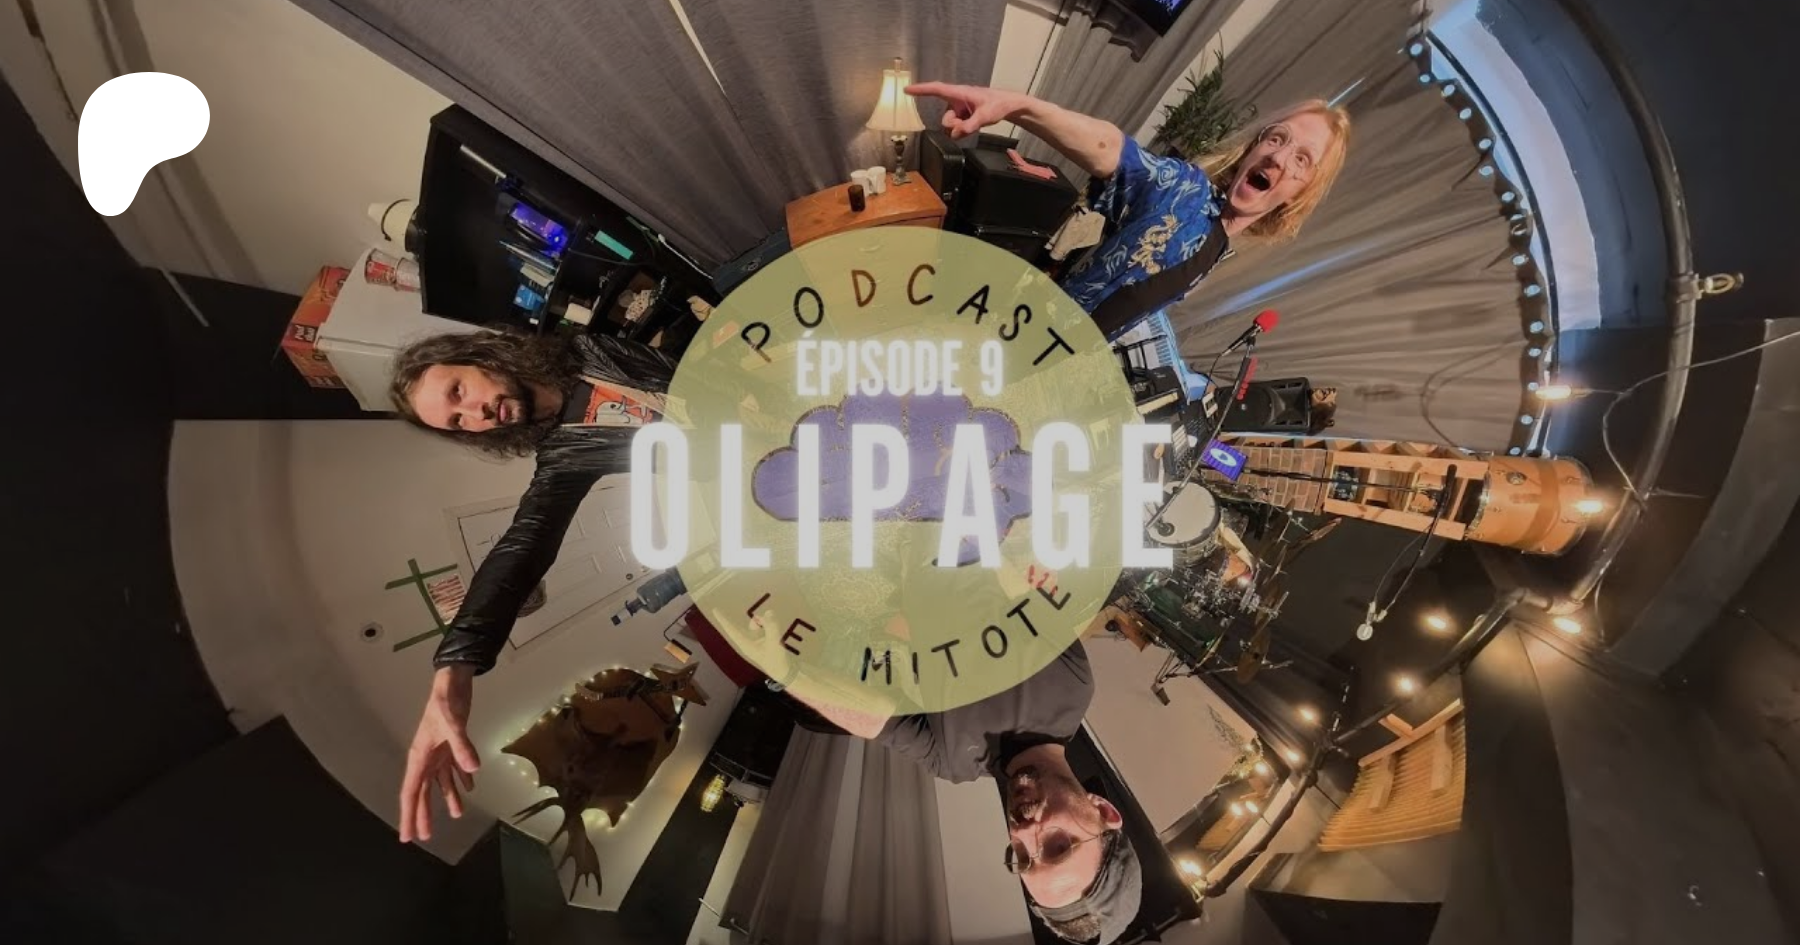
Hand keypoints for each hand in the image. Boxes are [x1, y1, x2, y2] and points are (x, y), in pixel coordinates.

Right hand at [398, 664, 480, 842]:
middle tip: (425, 837)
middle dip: (423, 814)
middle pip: (422, 792)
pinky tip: (470, 787)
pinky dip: (461, 778)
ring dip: (447, 797)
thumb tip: (472, 771)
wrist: (453, 680)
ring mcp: (439, 751)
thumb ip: (462, 746)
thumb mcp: (453, 722)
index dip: (408, 814)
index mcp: (420, 756)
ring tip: (457, 815)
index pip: (411, 792)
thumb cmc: (446, 700)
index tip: (407, 835)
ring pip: (440, 782)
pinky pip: (454, 767)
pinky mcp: (452, 744)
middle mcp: (426, 757)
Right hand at [905, 81, 1027, 138]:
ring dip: (960, 129)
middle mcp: (956, 100)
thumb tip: (955, 133)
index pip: (937, 90)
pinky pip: (956, 129)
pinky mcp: (961, 117)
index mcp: (959, 93)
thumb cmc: (998, 104)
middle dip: (954, 127)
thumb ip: (971, 125)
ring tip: (976, 123)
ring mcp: (958, 110)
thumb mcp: (986, 115)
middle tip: (969, 126)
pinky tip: (974, 125)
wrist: (1007, 105)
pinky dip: (963, 131)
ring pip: (950, 126)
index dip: (921, 90)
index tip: (906, 89)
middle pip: (945, 119)